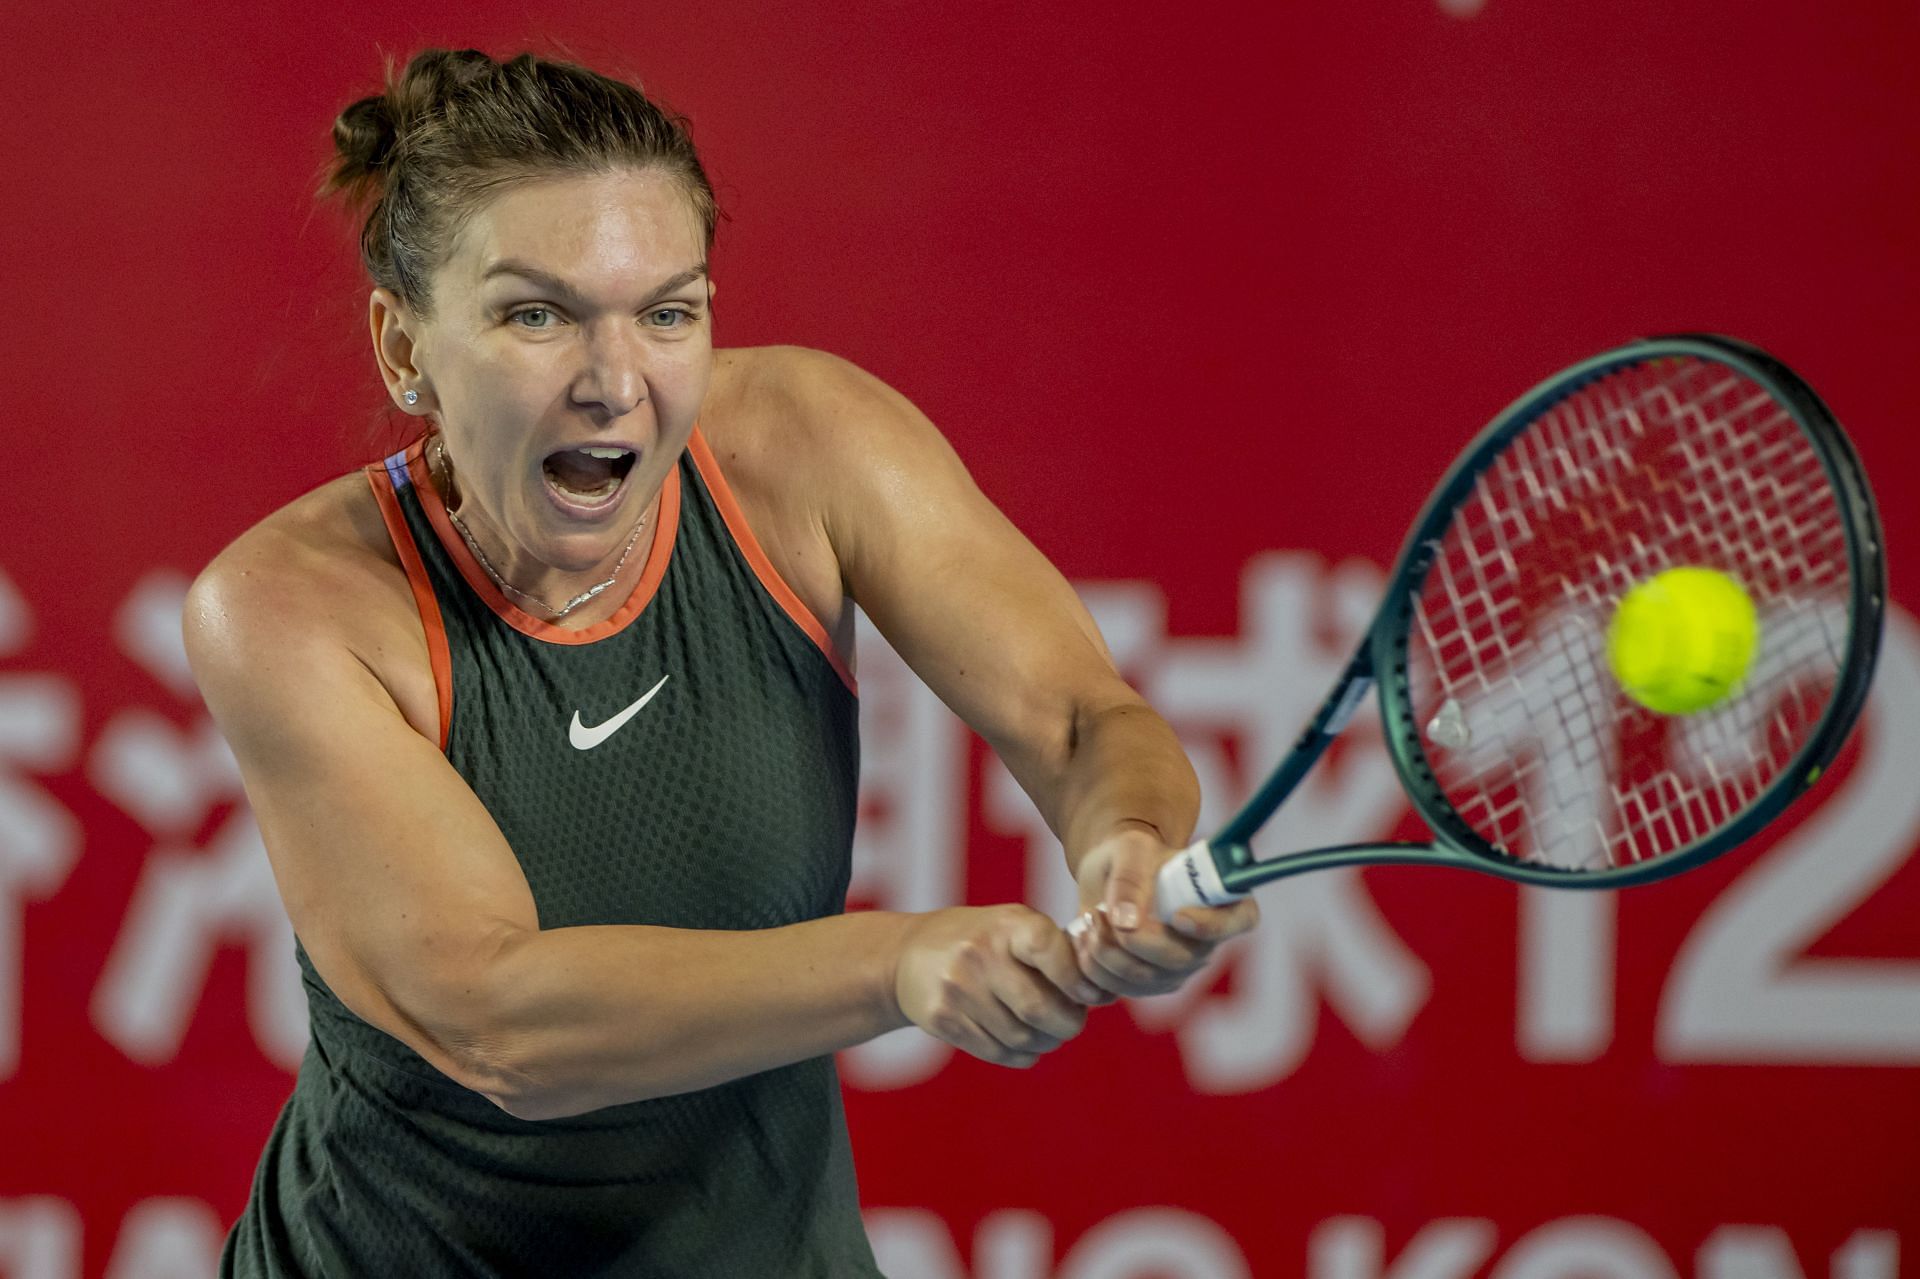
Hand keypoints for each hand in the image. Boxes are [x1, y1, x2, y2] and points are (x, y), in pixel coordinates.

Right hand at [894, 905, 1107, 1067]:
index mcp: (1006, 925)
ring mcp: (957, 988)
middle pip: (1039, 1009)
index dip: (1078, 980)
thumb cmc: (981, 941)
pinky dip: (1022, 1055)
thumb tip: (1107, 990)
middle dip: (1068, 1024)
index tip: (1091, 995)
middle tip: (1072, 1023)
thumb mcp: (1013, 926)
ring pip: (1021, 1037)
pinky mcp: (942, 1019)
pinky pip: (997, 1052)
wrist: (908, 957)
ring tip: (1047, 1032)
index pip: (1051, 951)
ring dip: (1045, 1042)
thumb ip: (1056, 951)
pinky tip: (1024, 1044)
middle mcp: (979, 953)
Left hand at [1071, 823, 1260, 996]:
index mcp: (1220, 899)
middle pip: (1182, 960)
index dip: (1214, 925)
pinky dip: (1093, 967)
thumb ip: (1130, 879)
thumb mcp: (1129, 849)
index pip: (1240, 919)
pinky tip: (1084, 939)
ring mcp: (1178, 968)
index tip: (1177, 916)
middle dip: (1134, 942)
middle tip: (1099, 913)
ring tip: (1088, 921)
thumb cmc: (1131, 854)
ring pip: (1146, 980)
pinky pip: (1121, 990)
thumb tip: (1126, 923)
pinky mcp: (1148, 984)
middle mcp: (1206, 940)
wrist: (1108, 874)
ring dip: (1106, 954)